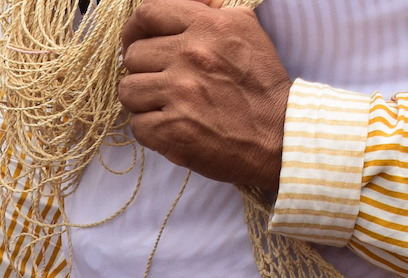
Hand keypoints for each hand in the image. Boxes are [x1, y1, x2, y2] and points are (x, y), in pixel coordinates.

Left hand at [118, 0, 292, 193]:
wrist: (278, 134)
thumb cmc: (260, 84)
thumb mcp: (244, 28)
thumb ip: (209, 11)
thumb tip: (187, 4)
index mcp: (207, 26)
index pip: (148, 13)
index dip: (135, 29)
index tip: (136, 42)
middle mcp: (190, 55)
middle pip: (133, 55)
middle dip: (143, 69)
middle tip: (161, 81)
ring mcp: (179, 93)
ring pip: (128, 90)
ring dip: (143, 99)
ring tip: (166, 105)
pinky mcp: (171, 129)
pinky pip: (137, 124)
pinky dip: (150, 128)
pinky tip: (173, 126)